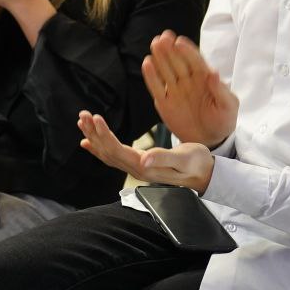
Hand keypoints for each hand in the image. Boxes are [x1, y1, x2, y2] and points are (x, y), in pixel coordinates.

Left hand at [77, 112, 214, 193]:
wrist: (206, 174)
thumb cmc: (198, 163)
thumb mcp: (185, 158)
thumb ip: (164, 158)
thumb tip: (143, 160)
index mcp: (146, 168)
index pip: (118, 151)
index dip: (104, 135)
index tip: (95, 118)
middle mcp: (137, 170)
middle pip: (108, 152)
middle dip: (94, 133)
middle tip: (83, 115)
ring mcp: (137, 169)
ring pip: (108, 154)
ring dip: (94, 137)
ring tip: (83, 121)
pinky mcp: (139, 165)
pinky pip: (113, 157)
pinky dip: (99, 148)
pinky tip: (87, 142)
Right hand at [142, 31, 238, 147]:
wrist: (210, 140)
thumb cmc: (223, 120)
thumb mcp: (229, 106)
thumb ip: (221, 91)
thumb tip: (214, 73)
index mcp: (204, 77)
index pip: (195, 60)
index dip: (188, 50)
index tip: (180, 41)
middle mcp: (188, 80)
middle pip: (177, 61)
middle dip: (171, 49)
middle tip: (163, 37)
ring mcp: (175, 90)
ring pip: (166, 70)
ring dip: (160, 57)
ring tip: (154, 44)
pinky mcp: (164, 102)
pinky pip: (156, 87)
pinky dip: (151, 76)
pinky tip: (147, 63)